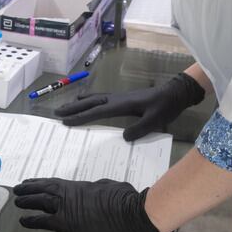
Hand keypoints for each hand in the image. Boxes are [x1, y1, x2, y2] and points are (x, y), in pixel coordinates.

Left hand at [14, 178, 167, 231]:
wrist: (133, 216)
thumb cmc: (129, 202)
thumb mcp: (112, 188)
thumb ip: (99, 188)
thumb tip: (95, 189)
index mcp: (82, 187)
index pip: (56, 183)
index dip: (42, 182)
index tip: (31, 181)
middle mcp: (71, 195)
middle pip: (45, 189)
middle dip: (30, 189)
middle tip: (18, 189)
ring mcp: (68, 209)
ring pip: (40, 201)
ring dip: (27, 200)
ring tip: (16, 200)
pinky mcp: (67, 225)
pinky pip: (44, 221)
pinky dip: (32, 220)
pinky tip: (23, 220)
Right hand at [53, 73, 204, 140]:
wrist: (175, 93)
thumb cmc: (165, 107)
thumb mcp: (155, 120)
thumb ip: (140, 129)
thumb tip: (123, 137)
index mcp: (122, 104)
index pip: (97, 111)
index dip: (81, 117)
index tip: (65, 121)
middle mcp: (117, 98)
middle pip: (91, 102)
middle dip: (73, 108)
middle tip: (57, 112)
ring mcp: (119, 97)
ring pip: (94, 98)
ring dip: (79, 103)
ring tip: (66, 106)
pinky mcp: (123, 98)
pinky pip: (101, 98)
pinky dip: (90, 99)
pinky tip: (88, 101)